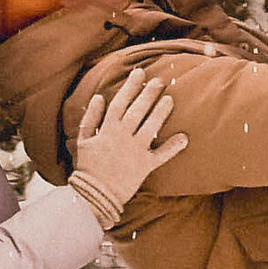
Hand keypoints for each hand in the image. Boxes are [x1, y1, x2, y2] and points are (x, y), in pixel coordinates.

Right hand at [69, 73, 186, 222]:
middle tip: (160, 81)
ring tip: (170, 99)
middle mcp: (122, 136)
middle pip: (138, 110)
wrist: (95, 195)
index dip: (131, 86)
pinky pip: (161, 156)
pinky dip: (173, 147)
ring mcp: (135, 151)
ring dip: (161, 112)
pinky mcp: (144, 166)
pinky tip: (184, 138)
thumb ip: (90, 117)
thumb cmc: (88, 167)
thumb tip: (98, 97)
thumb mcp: (83, 140)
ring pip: (150, 127)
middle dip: (149, 94)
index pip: (121, 102)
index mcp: (107, 129)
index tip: (140, 73)